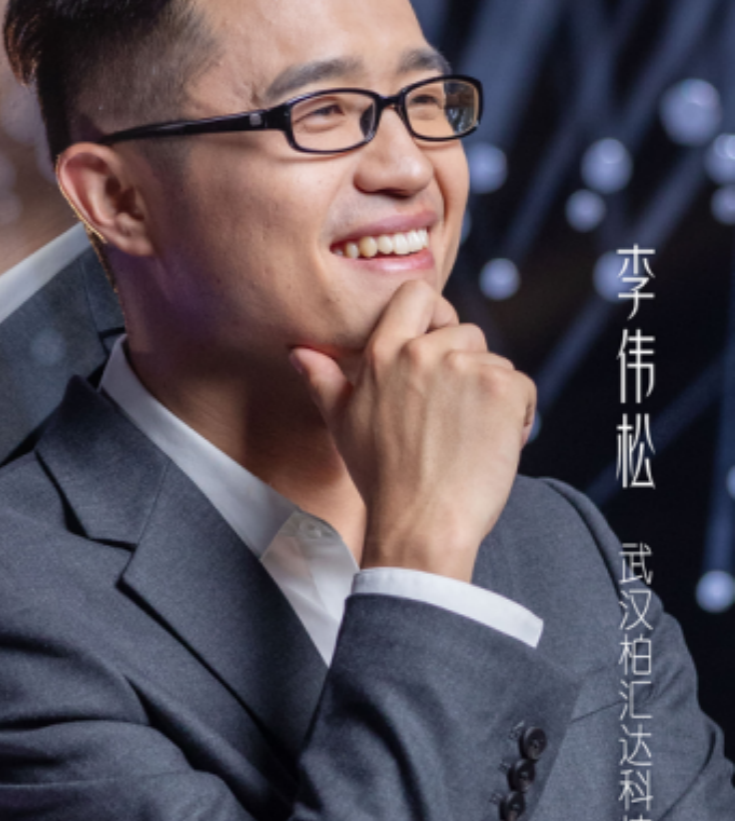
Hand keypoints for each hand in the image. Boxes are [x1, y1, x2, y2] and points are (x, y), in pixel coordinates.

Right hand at [290, 279, 534, 579]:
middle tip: (452, 419)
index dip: (435, 315)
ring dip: (492, 395)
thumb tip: (298, 352)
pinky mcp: (502, 387)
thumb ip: (323, 380)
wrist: (423, 525)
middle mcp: (423, 352)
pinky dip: (518, 415)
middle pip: (465, 331)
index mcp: (383, 355)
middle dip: (468, 368)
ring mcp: (465, 367)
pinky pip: (523, 387)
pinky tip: (493, 446)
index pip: (417, 295)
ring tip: (469, 439)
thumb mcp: (342, 425)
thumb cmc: (382, 480)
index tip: (439, 346)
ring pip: (496, 362)